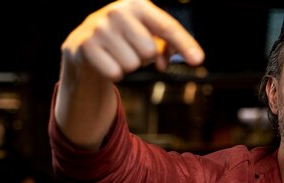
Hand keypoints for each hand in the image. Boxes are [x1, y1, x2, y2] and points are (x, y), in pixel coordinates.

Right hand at [61, 0, 203, 81]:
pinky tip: (106, 62)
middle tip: (131, 50)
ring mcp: (99, 27)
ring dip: (128, 66)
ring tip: (117, 54)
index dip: (184, 44)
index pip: (166, 26)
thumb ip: (165, 46)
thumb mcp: (146, 36)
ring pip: (132, 64)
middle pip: (149, 50)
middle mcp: (117, 11)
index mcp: (137, 4)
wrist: (84, 46)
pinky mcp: (85, 45)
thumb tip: (164, 61)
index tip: (198, 59)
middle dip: (144, 58)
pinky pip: (114, 73)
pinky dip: (114, 73)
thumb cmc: (124, 40)